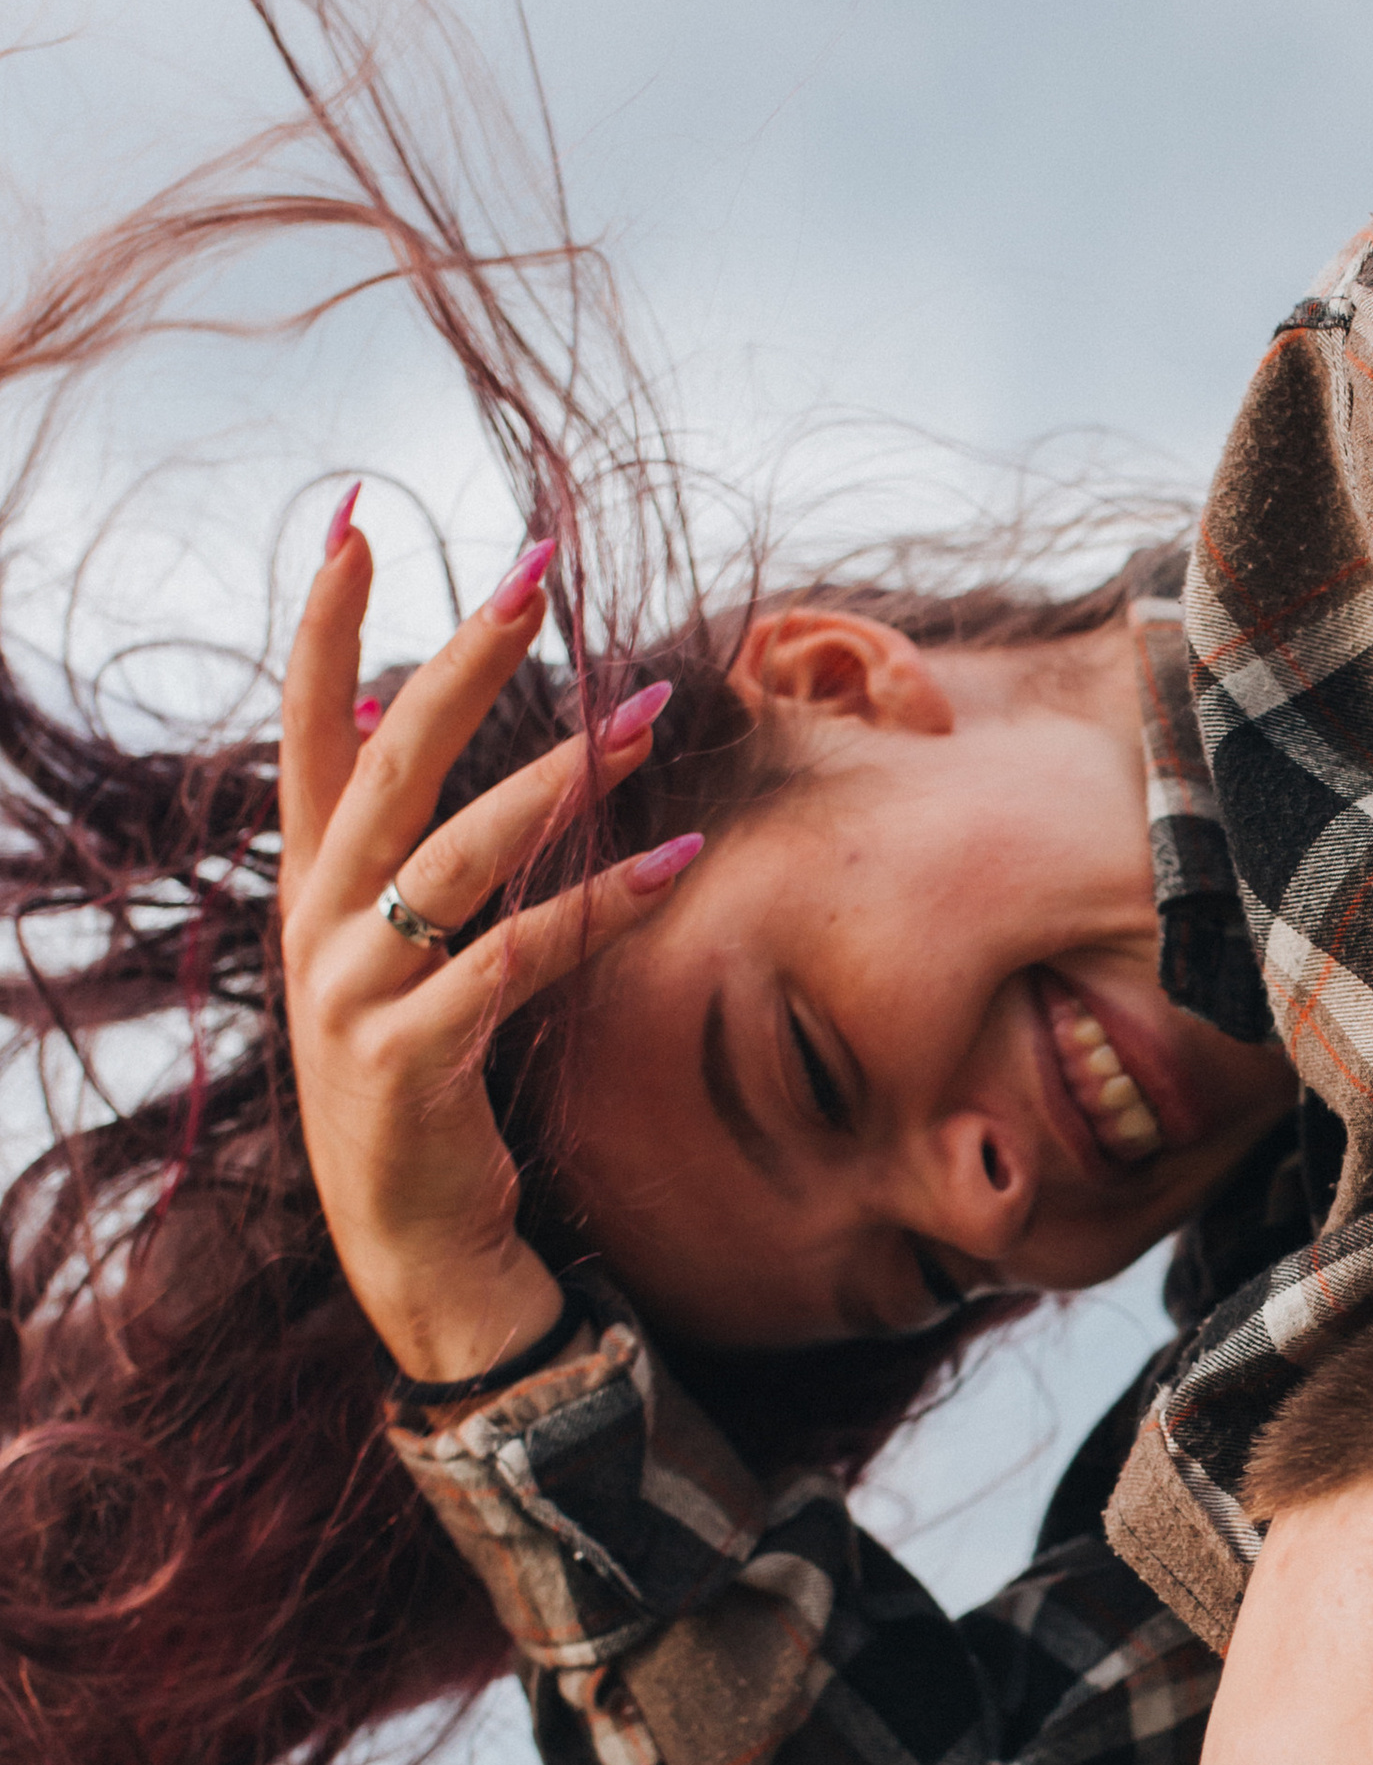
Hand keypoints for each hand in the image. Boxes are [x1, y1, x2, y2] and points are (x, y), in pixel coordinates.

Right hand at [277, 498, 700, 1384]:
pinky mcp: (409, 1060)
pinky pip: (513, 960)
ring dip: (557, 777)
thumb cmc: (422, 1089)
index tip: (353, 514)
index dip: (323, 625)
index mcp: (311, 891)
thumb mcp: (388, 959)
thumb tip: (395, 718)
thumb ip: (391, 849)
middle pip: (386, 764)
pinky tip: (674, 864)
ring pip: (455, 856)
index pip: (306, 731)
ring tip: (646, 711)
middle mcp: (316, 929)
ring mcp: (352, 997)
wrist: (414, 1250)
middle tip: (530, 567)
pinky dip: (598, 907)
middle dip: (461, 657)